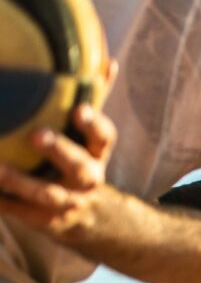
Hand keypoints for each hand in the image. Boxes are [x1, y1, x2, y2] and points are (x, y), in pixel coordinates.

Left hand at [0, 105, 116, 237]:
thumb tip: (108, 63)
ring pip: (46, 194)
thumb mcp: (90, 138)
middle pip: (79, 167)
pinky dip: (0, 199)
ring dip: (20, 181)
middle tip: (37, 134)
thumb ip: (93, 102)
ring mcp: (66, 203)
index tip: (78, 109)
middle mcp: (87, 180)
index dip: (92, 125)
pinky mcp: (42, 219)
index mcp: (97, 155)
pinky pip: (17, 210)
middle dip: (60, 151)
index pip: (103, 138)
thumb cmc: (79, 161)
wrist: (83, 215)